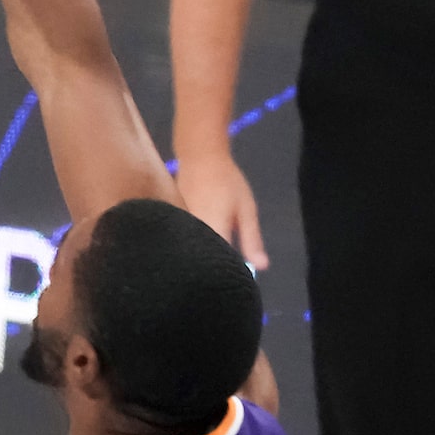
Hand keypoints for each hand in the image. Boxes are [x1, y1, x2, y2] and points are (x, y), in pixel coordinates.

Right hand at [177, 148, 268, 268]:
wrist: (199, 157)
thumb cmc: (228, 182)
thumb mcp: (246, 210)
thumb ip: (252, 240)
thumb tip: (261, 267)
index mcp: (214, 232)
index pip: (221, 266)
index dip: (228, 274)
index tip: (235, 278)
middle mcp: (192, 233)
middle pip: (203, 261)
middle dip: (214, 268)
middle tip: (224, 269)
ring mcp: (179, 227)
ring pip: (192, 252)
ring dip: (202, 257)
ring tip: (211, 257)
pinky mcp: (173, 222)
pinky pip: (184, 242)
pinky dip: (192, 246)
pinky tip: (198, 244)